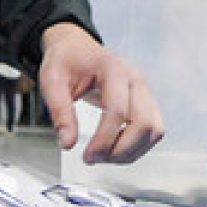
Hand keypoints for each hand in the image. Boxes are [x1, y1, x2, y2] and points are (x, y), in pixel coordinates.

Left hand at [38, 23, 162, 164]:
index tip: (87, 156)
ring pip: (153, 130)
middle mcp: (135, 79)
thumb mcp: (52, 80)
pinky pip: (153, 130)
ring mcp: (144, 90)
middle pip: (144, 123)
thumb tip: (68, 142)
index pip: (118, 110)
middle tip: (95, 158)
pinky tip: (116, 148)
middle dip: (120, 150)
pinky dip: (138, 146)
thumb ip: (59, 111)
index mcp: (113, 69)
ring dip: (131, 151)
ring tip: (105, 155)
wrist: (77, 48)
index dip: (104, 139)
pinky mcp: (146, 101)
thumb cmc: (67, 60)